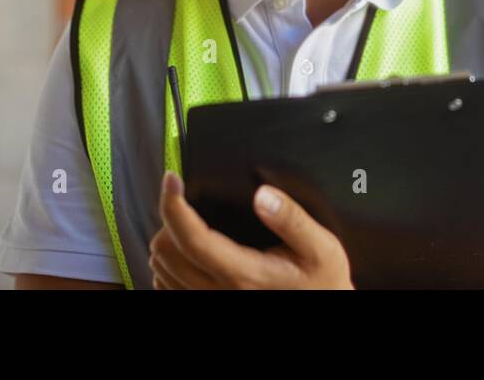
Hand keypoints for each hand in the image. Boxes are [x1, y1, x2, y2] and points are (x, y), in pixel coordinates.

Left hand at [149, 171, 353, 289]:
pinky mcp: (206, 304)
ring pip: (160, 269)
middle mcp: (219, 292)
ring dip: (167, 240)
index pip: (192, 238)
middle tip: (188, 199)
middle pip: (166, 252)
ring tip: (187, 221)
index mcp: (245, 274)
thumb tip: (262, 194)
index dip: (174, 204)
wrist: (323, 306)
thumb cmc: (321, 280)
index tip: (172, 178)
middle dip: (171, 218)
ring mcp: (210, 301)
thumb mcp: (321, 247)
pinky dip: (168, 264)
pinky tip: (187, 249)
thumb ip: (292, 219)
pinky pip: (166, 286)